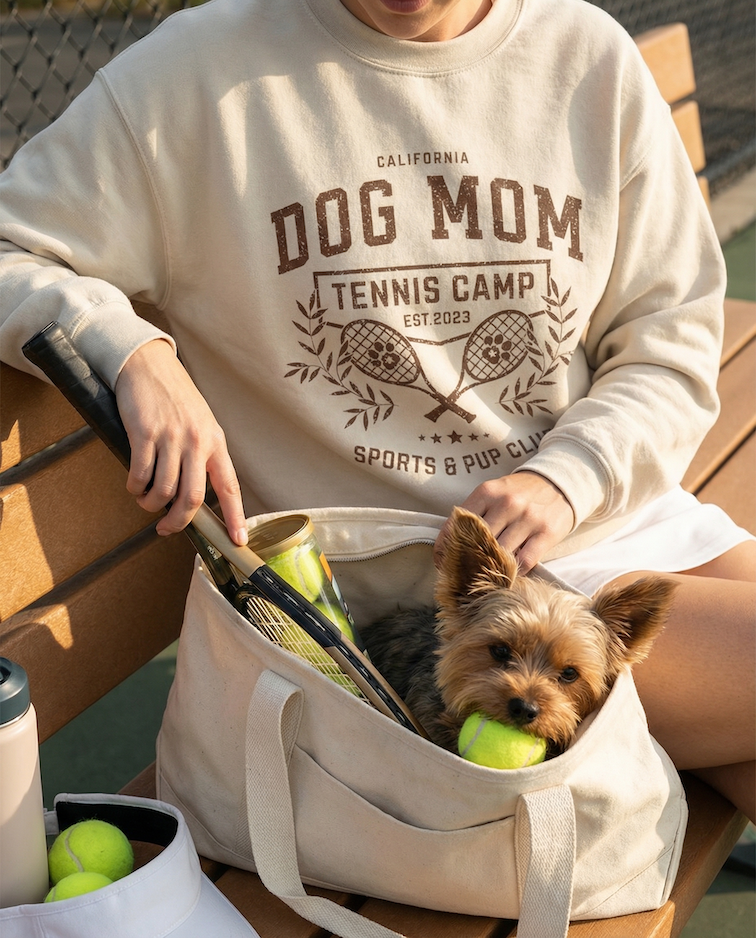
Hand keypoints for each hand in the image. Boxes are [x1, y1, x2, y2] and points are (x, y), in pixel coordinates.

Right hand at [114, 339, 247, 544]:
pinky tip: (134, 485)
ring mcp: (171, 437)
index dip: (235, 517)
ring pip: (163, 491)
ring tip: (145, 501)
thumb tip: (195, 495)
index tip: (238, 541)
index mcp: (215, 442)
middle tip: (166, 529)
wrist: (149, 365)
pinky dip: (135, 487)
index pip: (230, 487)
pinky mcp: (144, 433)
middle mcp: (197, 442)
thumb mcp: (201, 423)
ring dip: (150, 505)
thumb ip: (202, 456)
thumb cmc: (175, 398)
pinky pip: (140, 474)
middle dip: (179, 522)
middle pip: (193, 498)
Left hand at [435, 471, 574, 573]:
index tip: (441, 561)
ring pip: (501, 554)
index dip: (446, 546)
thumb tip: (450, 547)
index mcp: (487, 492)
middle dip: (467, 562)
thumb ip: (475, 514)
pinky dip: (515, 572)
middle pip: (479, 542)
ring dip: (491, 570)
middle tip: (461, 576)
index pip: (458, 524)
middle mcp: (507, 503)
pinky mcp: (547, 533)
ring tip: (483, 580)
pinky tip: (509, 575)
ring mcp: (528, 518)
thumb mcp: (494, 493)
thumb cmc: (519, 493)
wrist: (560, 482)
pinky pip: (525, 561)